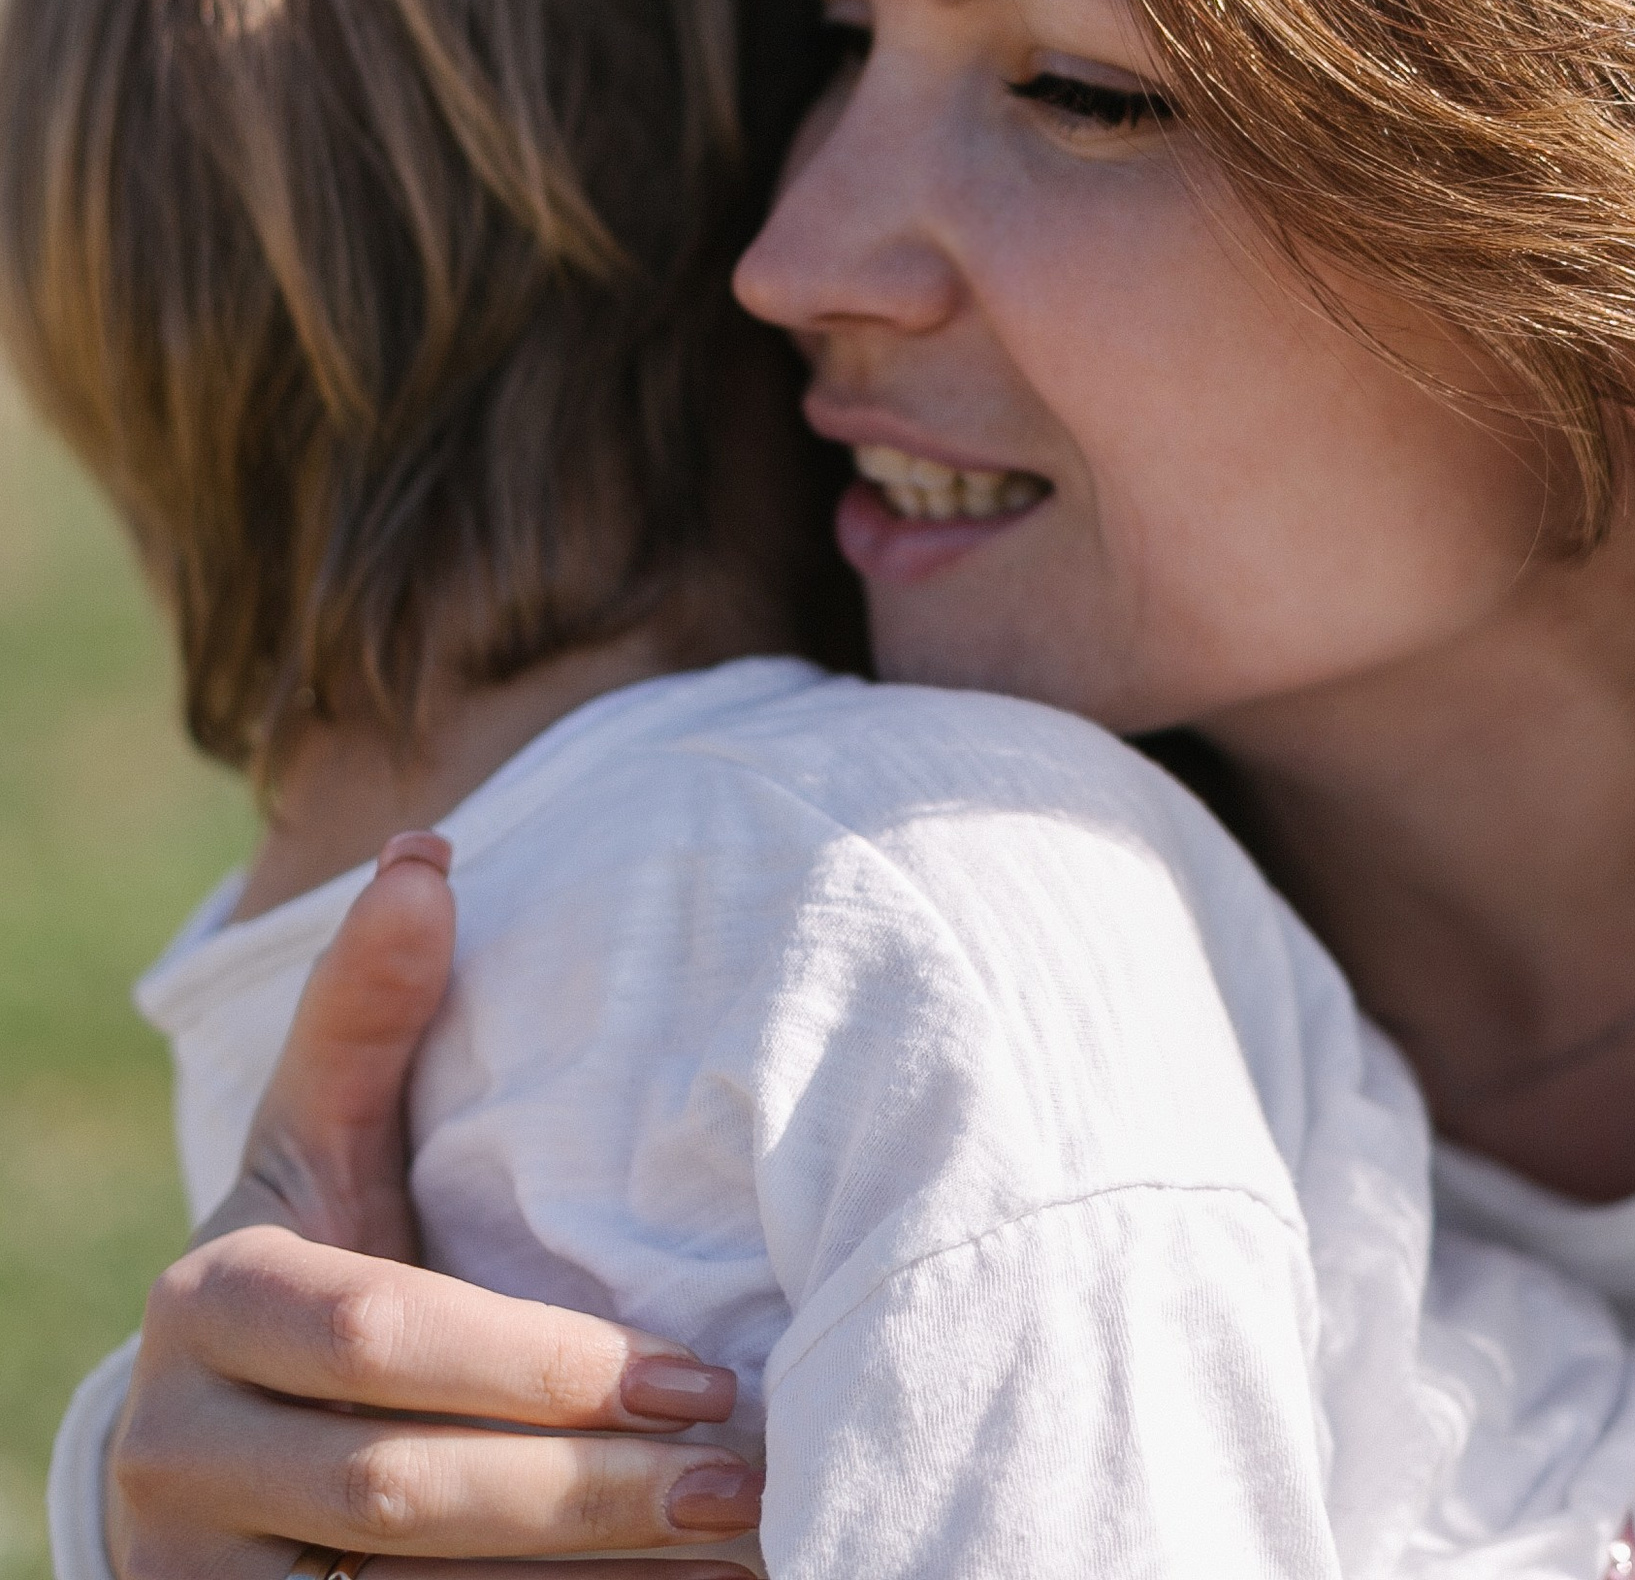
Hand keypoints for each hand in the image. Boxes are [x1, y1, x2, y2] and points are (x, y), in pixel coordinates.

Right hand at [104, 837, 761, 1579]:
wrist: (215, 1463)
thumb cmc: (316, 1271)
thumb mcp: (322, 1146)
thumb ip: (368, 1016)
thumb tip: (429, 846)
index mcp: (210, 1304)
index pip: (388, 1334)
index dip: (551, 1365)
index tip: (711, 1377)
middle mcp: (171, 1451)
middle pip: (402, 1488)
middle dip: (590, 1489)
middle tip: (746, 1479)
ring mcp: (191, 1577)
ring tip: (739, 1547)